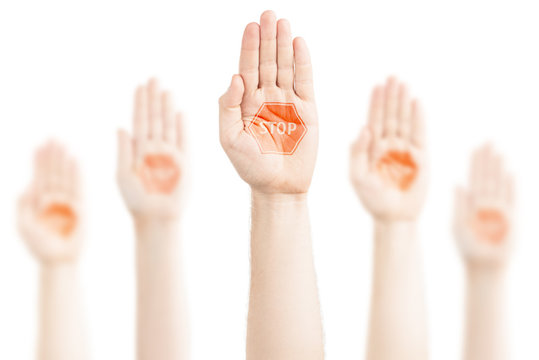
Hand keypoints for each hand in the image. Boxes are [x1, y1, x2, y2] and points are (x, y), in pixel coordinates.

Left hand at [18, 142, 81, 262]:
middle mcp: (54, 199)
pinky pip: (78, 186)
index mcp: (39, 202)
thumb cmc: (40, 246)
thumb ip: (22, 205)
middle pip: (52, 172)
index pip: (39, 176)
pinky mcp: (80, 207)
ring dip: (63, 160)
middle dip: (52, 156)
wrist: (58, 259)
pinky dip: (76, 174)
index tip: (39, 146)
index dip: (39, 161)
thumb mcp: (23, 225)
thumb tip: (27, 185)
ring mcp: (67, 201)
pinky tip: (75, 161)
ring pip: (64, 176)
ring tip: (63, 145)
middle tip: (53, 138)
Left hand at [117, 78, 184, 219]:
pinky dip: (182, 127)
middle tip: (153, 78)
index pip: (139, 121)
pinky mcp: (184, 162)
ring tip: (166, 90)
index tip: (140, 86)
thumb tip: (120, 127)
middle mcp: (154, 149)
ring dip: (167, 107)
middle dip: (153, 99)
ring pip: (168, 125)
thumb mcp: (122, 175)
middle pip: (154, 118)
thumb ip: (123, 151)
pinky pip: (184, 140)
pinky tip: (180, 112)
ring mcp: (170, 154)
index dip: (139, 104)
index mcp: (138, 150)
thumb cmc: (136, 200)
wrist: (156, 217)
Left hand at [219, 10, 317, 194]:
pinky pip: (305, 81)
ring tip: (283, 23)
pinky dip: (303, 62)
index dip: (249, 47)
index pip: (247, 68)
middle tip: (268, 14)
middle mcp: (266, 98)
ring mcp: (287, 102)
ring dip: (284, 45)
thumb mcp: (229, 138)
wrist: (278, 187)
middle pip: (266, 61)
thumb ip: (227, 107)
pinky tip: (299, 44)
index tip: (251, 26)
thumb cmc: (250, 166)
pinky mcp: (307, 110)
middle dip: (267, 38)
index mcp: (246, 103)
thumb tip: (234, 77)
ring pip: (286, 67)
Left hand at [350, 77, 426, 220]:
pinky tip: (417, 103)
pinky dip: (418, 118)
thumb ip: (357, 153)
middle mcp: (388, 145)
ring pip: (404, 120)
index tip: (377, 86)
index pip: (374, 120)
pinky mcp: (421, 156)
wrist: (393, 216)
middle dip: (391, 97)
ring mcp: (404, 149)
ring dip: (404, 103)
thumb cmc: (372, 198)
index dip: (376, 103)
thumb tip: (363, 128)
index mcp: (371, 148)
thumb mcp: (357, 176)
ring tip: (404, 84)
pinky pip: (419, 133)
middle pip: (390, 115)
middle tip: (393, 77)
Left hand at [454, 144, 513, 265]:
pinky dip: (510, 186)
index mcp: (472, 203)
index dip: (476, 163)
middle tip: (488, 141)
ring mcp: (500, 209)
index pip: (474, 178)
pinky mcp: (511, 218)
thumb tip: (457, 184)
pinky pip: (510, 199)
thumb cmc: (469, 247)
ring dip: (498, 168)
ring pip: (498, 183)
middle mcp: (486, 203)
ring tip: (497, 153)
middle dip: (487, 160)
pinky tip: (509, 173)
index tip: (476, 148)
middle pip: (487, 176)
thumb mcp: (457, 224)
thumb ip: (458, 205)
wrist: (484, 264)